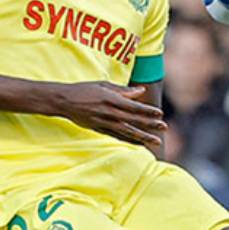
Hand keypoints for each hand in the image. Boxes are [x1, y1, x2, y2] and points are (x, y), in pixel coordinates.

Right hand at [48, 81, 166, 147]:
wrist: (64, 101)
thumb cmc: (85, 89)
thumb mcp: (104, 85)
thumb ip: (124, 90)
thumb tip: (141, 91)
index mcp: (110, 99)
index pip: (133, 107)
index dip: (147, 111)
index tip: (160, 114)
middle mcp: (108, 112)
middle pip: (133, 120)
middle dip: (150, 125)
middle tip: (164, 128)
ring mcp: (104, 123)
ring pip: (127, 131)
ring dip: (143, 137)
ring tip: (156, 141)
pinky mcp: (99, 129)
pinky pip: (118, 136)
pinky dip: (130, 140)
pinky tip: (140, 144)